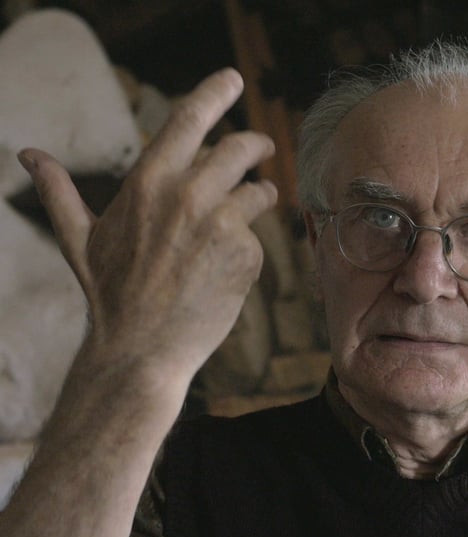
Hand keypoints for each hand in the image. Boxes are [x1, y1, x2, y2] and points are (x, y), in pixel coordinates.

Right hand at [18, 68, 277, 375]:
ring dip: (262, 194)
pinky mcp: (246, 255)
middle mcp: (187, 196)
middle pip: (239, 148)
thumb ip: (59, 192)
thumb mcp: (79, 239)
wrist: (141, 350)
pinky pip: (259, 237)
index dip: (214, 92)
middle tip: (262, 147)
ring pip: (259, 192)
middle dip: (255, 144)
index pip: (189, 120)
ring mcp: (220, 225)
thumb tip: (28, 154)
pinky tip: (229, 267)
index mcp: (148, 183)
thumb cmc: (111, 294)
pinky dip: (250, 245)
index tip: (232, 79)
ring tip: (257, 202)